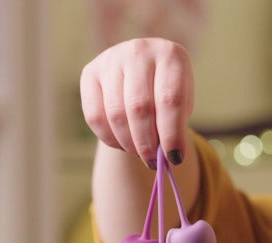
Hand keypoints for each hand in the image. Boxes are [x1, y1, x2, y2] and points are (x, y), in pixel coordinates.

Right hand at [80, 38, 193, 167]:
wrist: (143, 73)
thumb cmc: (167, 92)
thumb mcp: (182, 105)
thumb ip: (175, 127)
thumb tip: (167, 158)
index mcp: (170, 56)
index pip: (170, 100)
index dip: (172, 134)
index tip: (174, 158)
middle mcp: (139, 51)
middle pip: (139, 108)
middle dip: (147, 143)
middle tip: (152, 161)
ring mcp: (111, 59)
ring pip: (116, 114)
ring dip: (128, 143)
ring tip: (140, 152)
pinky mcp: (90, 73)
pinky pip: (94, 116)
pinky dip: (109, 138)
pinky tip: (122, 143)